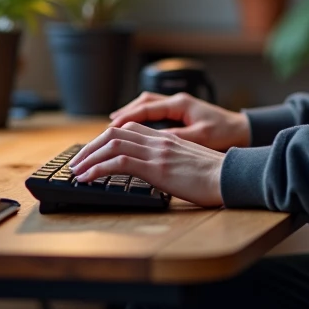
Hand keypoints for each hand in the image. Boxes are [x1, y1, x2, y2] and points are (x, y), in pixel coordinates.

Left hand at [68, 123, 225, 207]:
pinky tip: (87, 178)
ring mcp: (157, 152)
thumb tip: (163, 173)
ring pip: (112, 145)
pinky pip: (118, 163)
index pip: (130, 129)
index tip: (95, 152)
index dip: (107, 138)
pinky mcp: (156, 167)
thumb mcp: (191, 163)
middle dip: (91, 146)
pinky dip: (97, 169)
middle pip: (116, 132)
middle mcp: (159, 140)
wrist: (232, 176)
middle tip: (78, 161)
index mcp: (168, 138)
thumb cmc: (217, 176)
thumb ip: (174, 162)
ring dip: (89, 157)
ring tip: (76, 170)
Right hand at [109, 91, 250, 151]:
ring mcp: (179, 106)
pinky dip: (141, 119)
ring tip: (113, 129)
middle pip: (141, 103)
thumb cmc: (226, 133)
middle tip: (105, 130)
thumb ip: (175, 138)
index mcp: (180, 104)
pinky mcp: (181, 114)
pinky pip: (155, 113)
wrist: (244, 131)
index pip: (144, 109)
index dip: (125, 119)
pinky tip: (134, 130)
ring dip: (130, 115)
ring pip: (147, 106)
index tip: (109, 129)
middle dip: (122, 116)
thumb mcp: (200, 138)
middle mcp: (177, 101)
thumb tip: (150, 142)